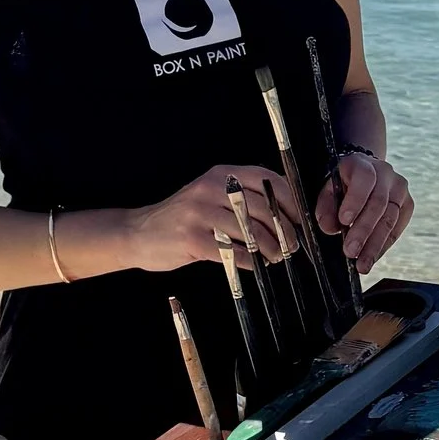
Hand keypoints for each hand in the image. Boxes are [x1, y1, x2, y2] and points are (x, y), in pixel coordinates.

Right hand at [87, 165, 309, 279]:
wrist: (138, 233)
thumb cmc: (182, 218)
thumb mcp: (210, 196)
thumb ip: (240, 198)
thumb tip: (284, 215)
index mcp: (221, 174)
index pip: (267, 179)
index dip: (289, 200)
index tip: (300, 219)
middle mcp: (211, 188)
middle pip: (263, 208)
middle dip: (284, 230)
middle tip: (292, 245)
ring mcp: (200, 213)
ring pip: (251, 232)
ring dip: (271, 248)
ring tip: (277, 257)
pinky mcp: (192, 239)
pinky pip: (233, 252)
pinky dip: (250, 261)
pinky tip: (255, 265)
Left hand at [316, 147, 412, 271]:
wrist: (363, 176)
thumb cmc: (342, 185)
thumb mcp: (327, 190)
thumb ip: (325, 207)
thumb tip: (330, 228)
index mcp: (362, 164)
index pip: (364, 178)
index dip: (356, 200)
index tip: (344, 221)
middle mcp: (385, 173)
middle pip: (379, 203)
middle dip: (363, 231)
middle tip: (350, 252)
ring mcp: (400, 188)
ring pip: (390, 219)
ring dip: (375, 245)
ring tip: (362, 264)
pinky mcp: (407, 204)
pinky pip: (397, 228)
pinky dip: (384, 245)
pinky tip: (373, 257)